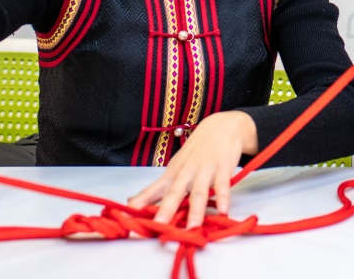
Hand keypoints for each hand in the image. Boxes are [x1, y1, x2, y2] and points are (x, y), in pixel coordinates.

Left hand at [127, 111, 257, 228]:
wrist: (220, 126)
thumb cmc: (196, 152)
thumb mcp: (176, 167)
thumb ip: (158, 188)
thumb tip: (133, 201)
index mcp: (172, 174)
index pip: (153, 190)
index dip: (142, 202)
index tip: (129, 215)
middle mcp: (186, 173)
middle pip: (175, 192)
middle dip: (166, 209)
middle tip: (159, 225)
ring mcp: (204, 170)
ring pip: (199, 192)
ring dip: (196, 210)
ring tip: (193, 227)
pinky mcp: (222, 168)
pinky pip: (222, 185)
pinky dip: (223, 198)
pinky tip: (224, 211)